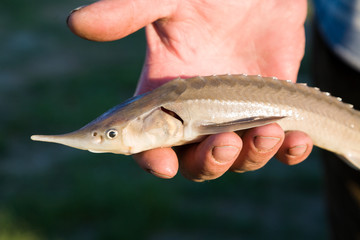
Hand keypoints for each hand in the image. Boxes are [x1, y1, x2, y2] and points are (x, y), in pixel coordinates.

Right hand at [67, 0, 312, 180]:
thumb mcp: (170, 2)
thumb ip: (127, 13)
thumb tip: (75, 22)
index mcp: (166, 96)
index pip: (149, 142)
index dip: (152, 159)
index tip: (163, 165)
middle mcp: (197, 115)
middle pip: (196, 162)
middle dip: (210, 161)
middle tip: (224, 142)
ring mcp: (234, 117)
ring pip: (238, 159)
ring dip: (252, 155)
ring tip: (270, 131)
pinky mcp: (268, 113)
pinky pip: (277, 146)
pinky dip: (288, 150)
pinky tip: (295, 138)